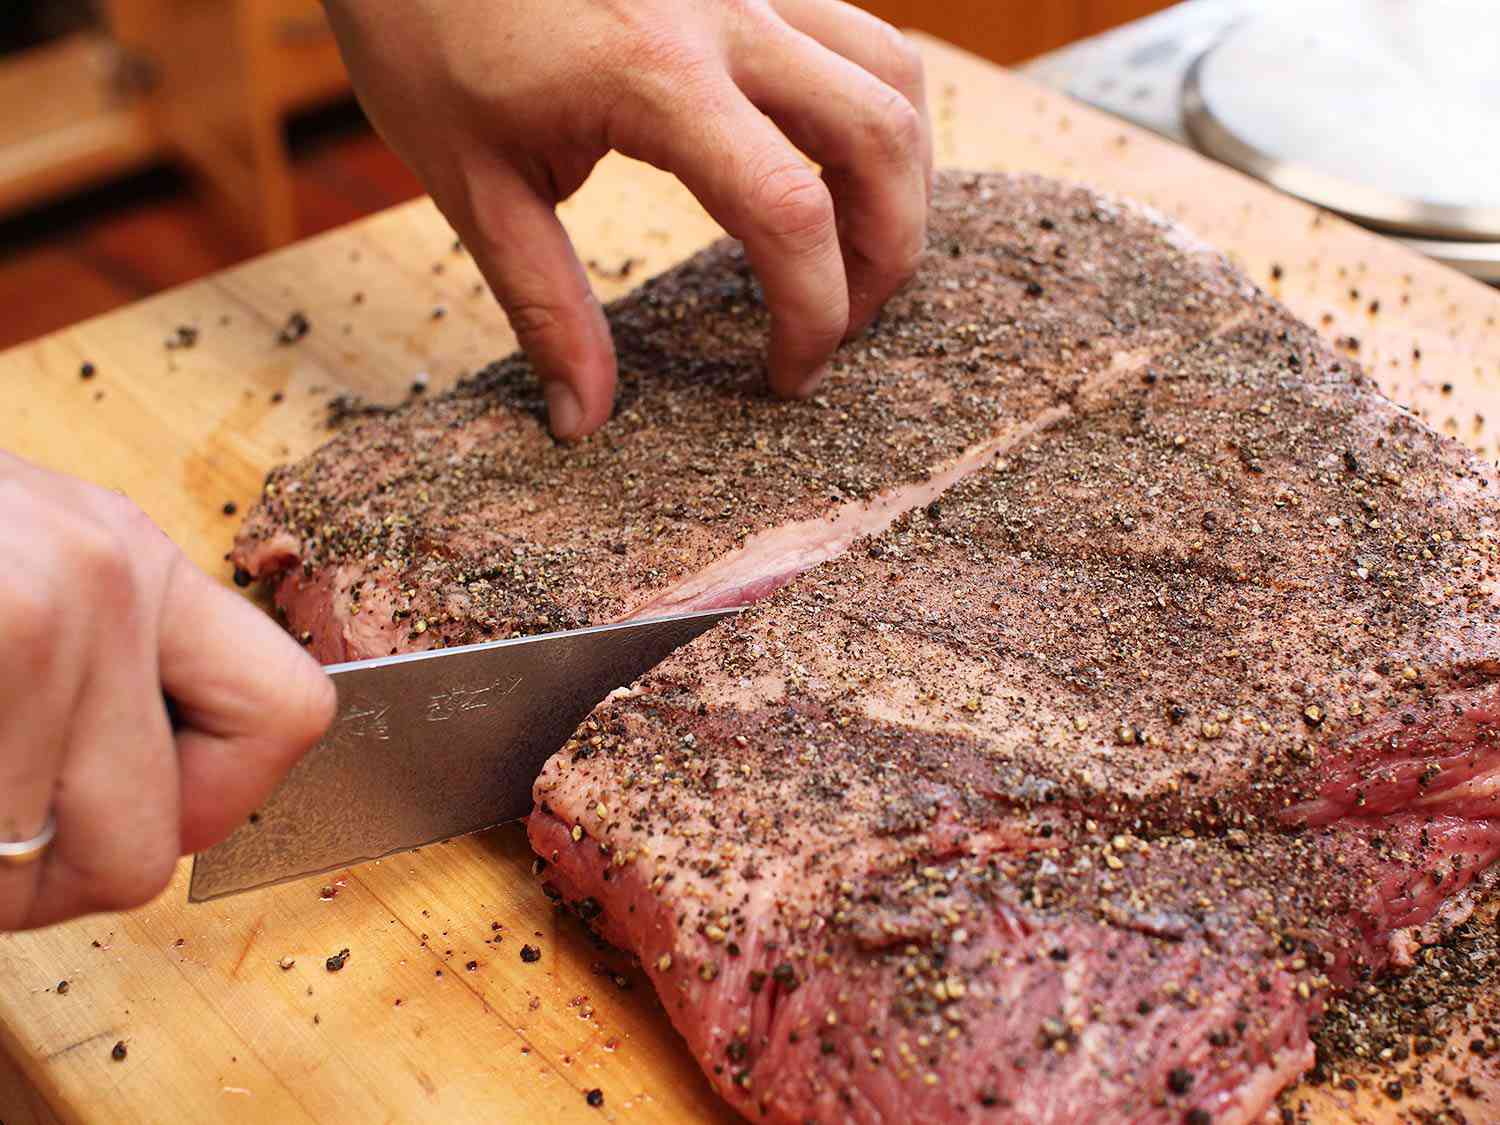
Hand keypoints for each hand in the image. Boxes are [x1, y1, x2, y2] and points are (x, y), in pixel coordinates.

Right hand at [0, 453, 334, 930]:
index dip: (218, 800)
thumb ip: (94, 674)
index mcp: (133, 558)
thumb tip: (159, 810)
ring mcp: (27, 616)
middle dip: (43, 877)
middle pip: (146, 851)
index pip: (289, 715)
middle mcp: (100, 579)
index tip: (132, 811)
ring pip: (26, 876)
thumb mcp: (17, 567)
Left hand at [323, 0, 931, 437]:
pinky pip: (854, 32)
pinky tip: (826, 161)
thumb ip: (544, 305)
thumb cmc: (420, 26)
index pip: (790, 214)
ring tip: (855, 247)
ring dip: (899, 175)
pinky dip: (868, 109)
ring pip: (891, 72)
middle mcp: (725, 13)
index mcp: (654, 76)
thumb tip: (581, 421)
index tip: (789, 374)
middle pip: (879, 138)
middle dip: (887, 254)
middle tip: (843, 322)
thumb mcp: (469, 180)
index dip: (813, 315)